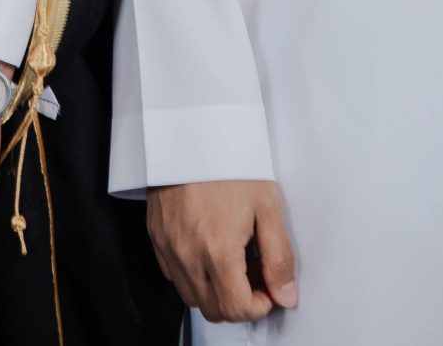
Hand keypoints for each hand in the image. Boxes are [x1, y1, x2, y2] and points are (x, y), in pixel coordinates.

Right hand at [146, 178, 297, 322]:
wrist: (191, 132)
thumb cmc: (230, 163)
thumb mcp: (267, 207)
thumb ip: (278, 257)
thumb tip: (285, 294)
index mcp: (217, 251)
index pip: (236, 308)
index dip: (259, 305)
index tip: (268, 286)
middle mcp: (187, 255)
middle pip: (213, 309)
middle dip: (238, 301)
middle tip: (254, 273)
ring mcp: (168, 248)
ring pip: (192, 296)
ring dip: (216, 290)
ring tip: (232, 259)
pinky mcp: (157, 238)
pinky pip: (174, 275)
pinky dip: (194, 274)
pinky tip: (209, 249)